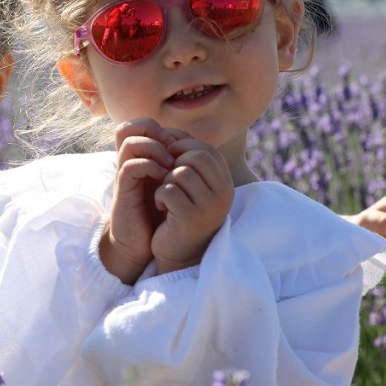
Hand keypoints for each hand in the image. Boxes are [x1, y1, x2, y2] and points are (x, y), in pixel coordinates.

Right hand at [99, 119, 179, 283]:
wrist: (142, 243)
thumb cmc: (161, 214)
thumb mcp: (173, 186)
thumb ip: (180, 166)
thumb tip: (199, 148)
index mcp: (141, 159)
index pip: (141, 125)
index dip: (161, 127)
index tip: (181, 144)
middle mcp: (130, 162)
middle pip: (129, 127)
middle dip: (153, 130)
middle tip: (172, 146)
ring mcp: (125, 175)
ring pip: (129, 143)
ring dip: (154, 148)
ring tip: (171, 164)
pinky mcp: (123, 190)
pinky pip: (130, 167)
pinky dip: (149, 167)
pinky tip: (164, 178)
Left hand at [149, 136, 233, 274]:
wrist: (179, 254)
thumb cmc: (183, 213)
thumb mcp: (192, 186)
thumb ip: (188, 160)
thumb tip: (169, 132)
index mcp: (226, 183)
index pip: (206, 149)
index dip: (183, 148)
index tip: (169, 160)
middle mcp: (223, 194)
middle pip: (195, 156)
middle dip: (174, 163)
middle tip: (167, 178)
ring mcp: (209, 207)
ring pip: (180, 172)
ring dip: (165, 182)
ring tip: (167, 196)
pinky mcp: (190, 218)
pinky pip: (168, 190)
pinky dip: (160, 196)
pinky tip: (163, 208)